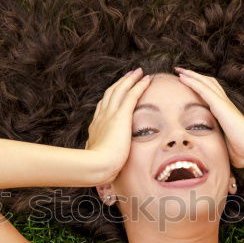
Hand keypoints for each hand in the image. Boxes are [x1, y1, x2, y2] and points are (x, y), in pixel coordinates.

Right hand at [84, 68, 152, 182]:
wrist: (96, 166)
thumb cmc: (98, 168)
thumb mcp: (99, 161)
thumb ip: (102, 160)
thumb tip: (103, 169)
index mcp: (97, 127)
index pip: (104, 107)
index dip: (111, 98)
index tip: (117, 92)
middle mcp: (101, 117)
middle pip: (111, 94)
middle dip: (120, 84)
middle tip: (129, 75)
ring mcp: (110, 115)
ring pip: (120, 90)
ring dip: (130, 79)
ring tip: (138, 72)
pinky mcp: (121, 116)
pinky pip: (132, 94)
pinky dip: (139, 85)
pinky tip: (147, 78)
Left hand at [173, 67, 243, 167]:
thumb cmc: (242, 152)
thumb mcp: (224, 145)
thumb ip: (216, 143)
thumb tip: (207, 152)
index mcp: (225, 112)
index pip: (211, 94)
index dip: (200, 87)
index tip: (187, 84)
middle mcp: (224, 104)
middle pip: (208, 84)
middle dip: (194, 76)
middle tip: (180, 71)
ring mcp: (223, 103)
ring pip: (205, 82)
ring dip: (191, 75)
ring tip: (179, 70)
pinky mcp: (220, 106)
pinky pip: (203, 89)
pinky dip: (192, 81)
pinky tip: (183, 77)